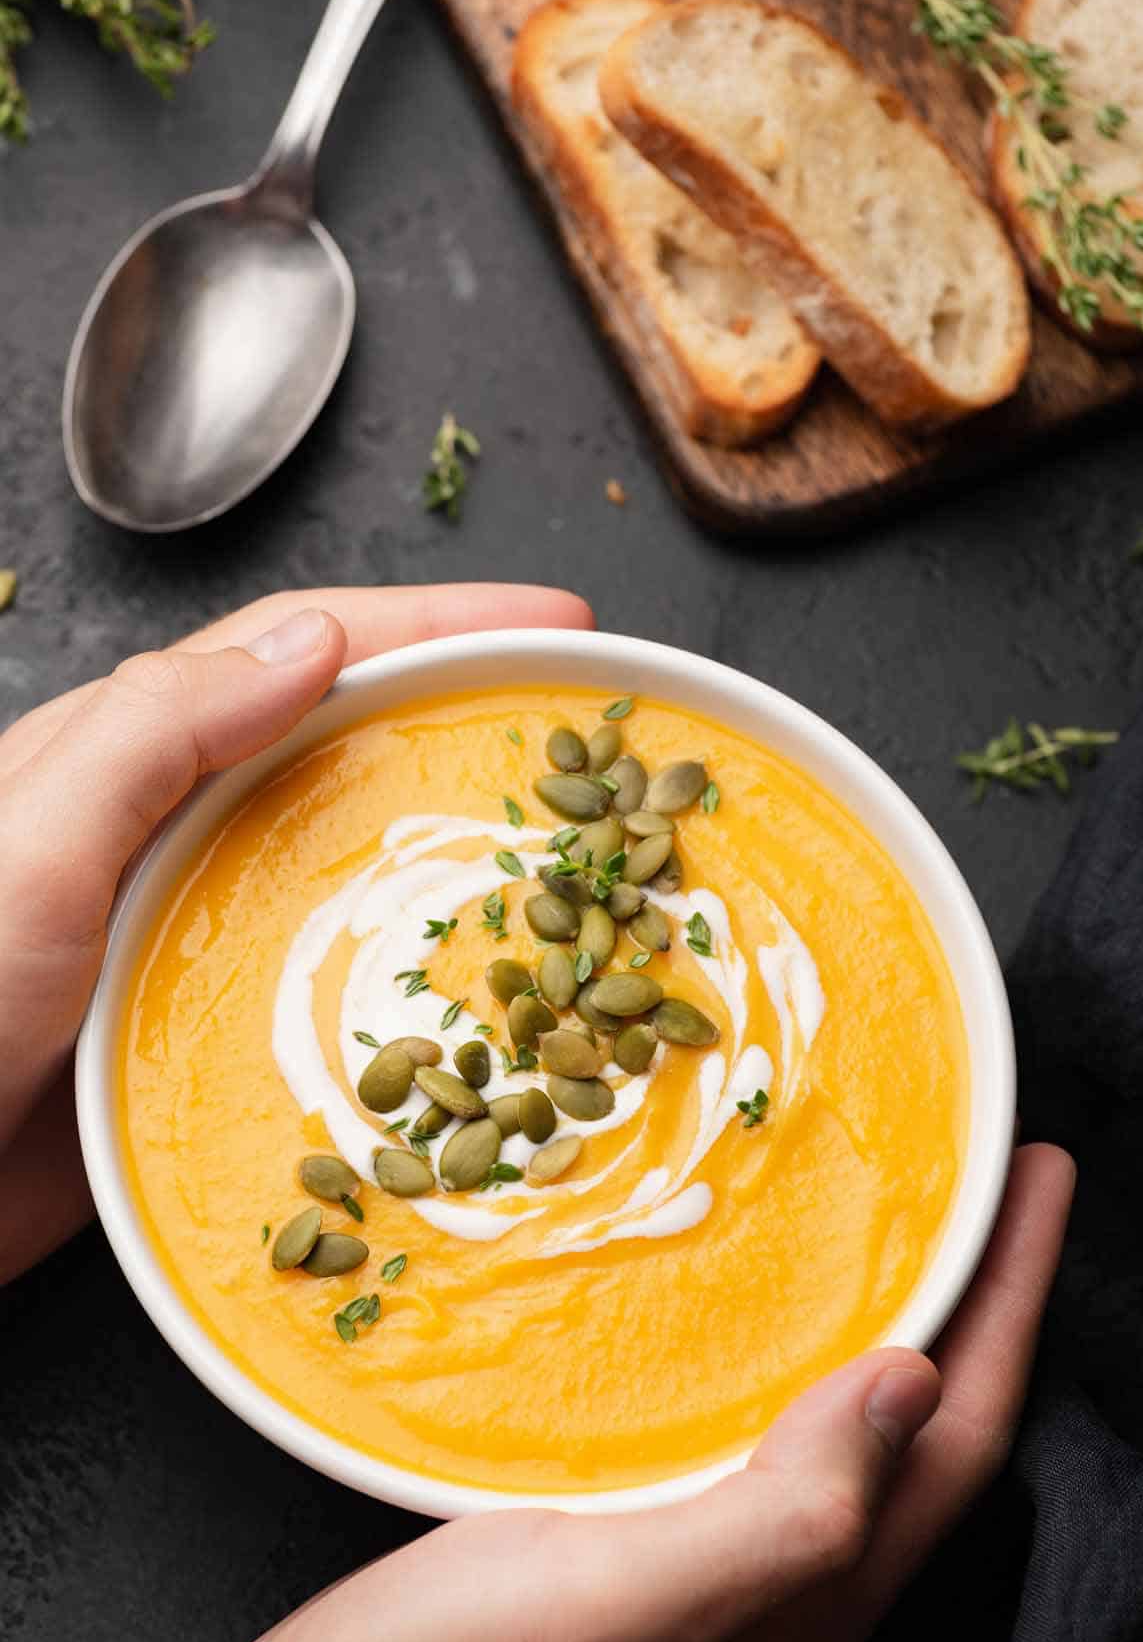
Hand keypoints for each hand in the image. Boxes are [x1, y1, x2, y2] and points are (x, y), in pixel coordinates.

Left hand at [0, 584, 593, 1286]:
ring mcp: (201, 928)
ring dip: (460, 840)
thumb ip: (158, 734)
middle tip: (589, 736)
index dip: (436, 621)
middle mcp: (177, 826)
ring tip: (569, 853)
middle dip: (473, 714)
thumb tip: (310, 646)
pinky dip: (419, 967)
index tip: (553, 616)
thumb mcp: (33, 842)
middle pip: (351, 739)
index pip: (307, 651)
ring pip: (357, 857)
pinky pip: (340, 975)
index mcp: (134, 753)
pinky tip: (483, 994)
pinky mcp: (214, 1025)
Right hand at [199, 1142, 1073, 1641]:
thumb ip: (771, 1515)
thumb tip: (905, 1384)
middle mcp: (782, 1599)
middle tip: (986, 1181)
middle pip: (923, 1433)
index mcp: (800, 1606)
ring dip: (894, 1316)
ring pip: (850, 1429)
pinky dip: (797, 1351)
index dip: (1013, 1300)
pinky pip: (772, 1436)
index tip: (1040, 1178)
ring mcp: (716, 1581)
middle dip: (974, 1299)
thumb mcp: (609, 1599)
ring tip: (898, 1222)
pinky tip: (755, 1312)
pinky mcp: (647, 1557)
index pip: (957, 1435)